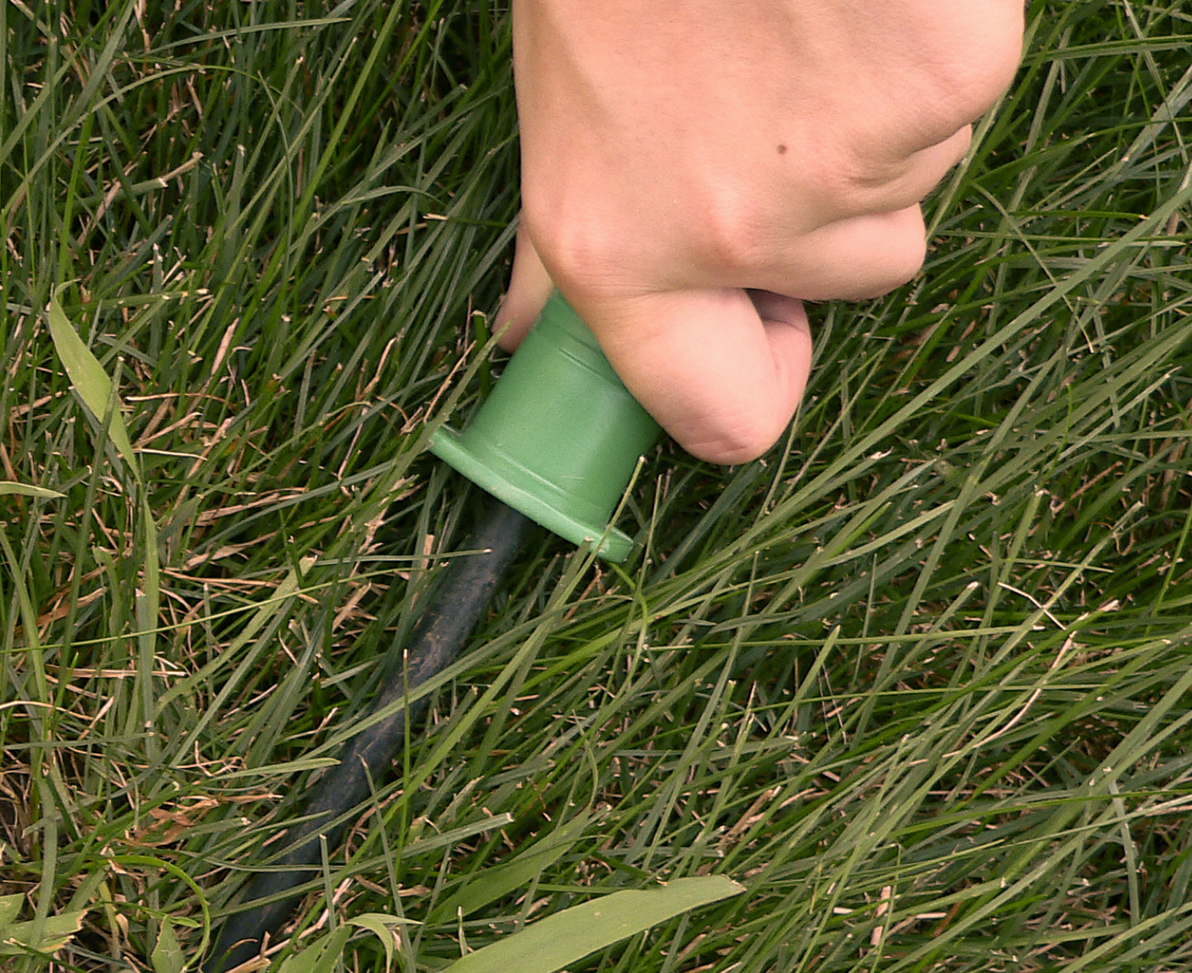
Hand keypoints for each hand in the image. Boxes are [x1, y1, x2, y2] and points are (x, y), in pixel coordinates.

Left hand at [498, 0, 1023, 462]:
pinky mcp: (944, 78)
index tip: (761, 330)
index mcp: (616, 251)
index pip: (724, 419)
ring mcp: (853, 162)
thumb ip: (557, 240)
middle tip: (771, 93)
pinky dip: (930, 44)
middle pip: (858, 275)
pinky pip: (964, 92)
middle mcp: (732, 233)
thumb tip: (523, 330)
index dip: (755, 378)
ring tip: (799, 21)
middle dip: (830, 203)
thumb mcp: (557, 113)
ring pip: (916, 177)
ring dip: (877, 115)